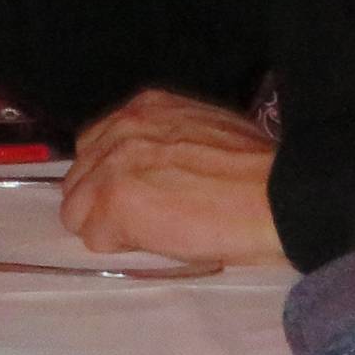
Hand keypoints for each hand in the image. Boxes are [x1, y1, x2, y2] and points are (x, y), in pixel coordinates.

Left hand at [58, 90, 283, 263]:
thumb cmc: (258, 173)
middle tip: (147, 220)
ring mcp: (111, 165)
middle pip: (79, 177)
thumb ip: (166, 142)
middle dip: (104, 202)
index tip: (145, 194)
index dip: (116, 177)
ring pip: (77, 211)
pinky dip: (120, 247)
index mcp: (144, 108)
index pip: (97, 146)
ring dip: (108, 228)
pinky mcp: (112, 202)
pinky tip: (158, 243)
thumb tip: (152, 171)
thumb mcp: (205, 133)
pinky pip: (94, 237)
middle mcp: (120, 128)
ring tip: (153, 234)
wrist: (278, 197)